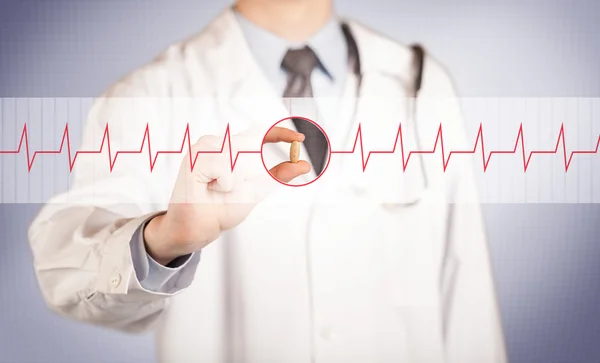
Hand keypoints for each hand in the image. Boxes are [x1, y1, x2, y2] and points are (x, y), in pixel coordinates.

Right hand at [144, 126, 309, 264]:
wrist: (199, 228)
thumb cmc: (221, 209)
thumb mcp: (257, 190)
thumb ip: (278, 175)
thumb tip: (303, 165)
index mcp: (233, 148)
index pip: (260, 132)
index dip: (281, 133)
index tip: (300, 139)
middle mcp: (219, 143)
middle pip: (252, 144)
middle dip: (251, 171)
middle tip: (232, 188)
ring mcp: (204, 147)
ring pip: (238, 156)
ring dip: (236, 180)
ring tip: (221, 189)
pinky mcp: (195, 157)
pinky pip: (224, 167)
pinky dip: (225, 183)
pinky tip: (212, 188)